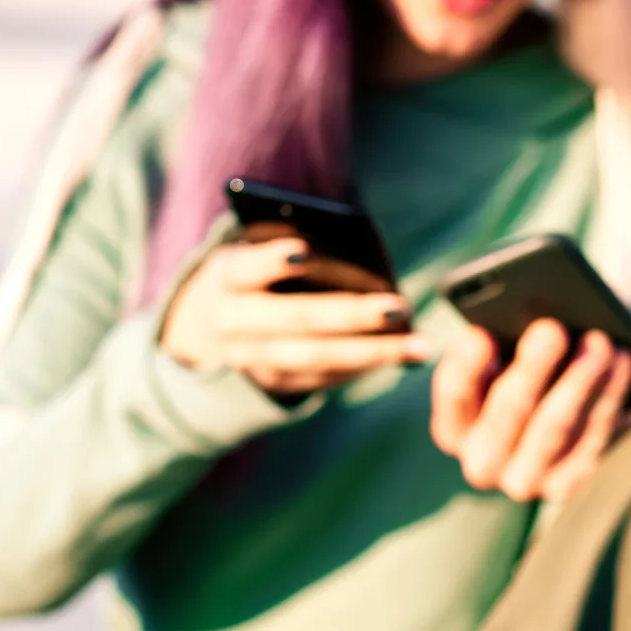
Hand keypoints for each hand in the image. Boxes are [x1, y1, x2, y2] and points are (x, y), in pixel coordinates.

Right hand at [160, 230, 428, 397]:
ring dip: (372, 353)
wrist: (212, 325)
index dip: (271, 261)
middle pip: (295, 319)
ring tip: (418, 345)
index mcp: (228, 276)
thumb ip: (296, 246)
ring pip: (314, 358)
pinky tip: (398, 355)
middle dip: (352, 315)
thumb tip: (361, 252)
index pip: (247, 267)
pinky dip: (363, 366)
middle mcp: (233, 322)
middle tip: (399, 308)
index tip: (303, 252)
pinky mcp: (272, 383)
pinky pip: (322, 378)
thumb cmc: (258, 271)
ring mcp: (251, 360)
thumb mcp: (260, 250)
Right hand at [431, 318, 630, 502]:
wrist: (547, 410)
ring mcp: (524, 480)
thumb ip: (498, 341)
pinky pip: (592, 442)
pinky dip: (610, 401)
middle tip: (552, 329)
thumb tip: (528, 324)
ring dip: (581, 381)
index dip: (466, 366)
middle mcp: (482, 464)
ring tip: (601, 343)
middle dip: (531, 369)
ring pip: (556, 428)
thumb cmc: (516, 368)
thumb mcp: (499, 356)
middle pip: (507, 414)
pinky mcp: (565, 485)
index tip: (479, 335)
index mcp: (453, 428)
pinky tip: (623, 367)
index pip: (453, 395)